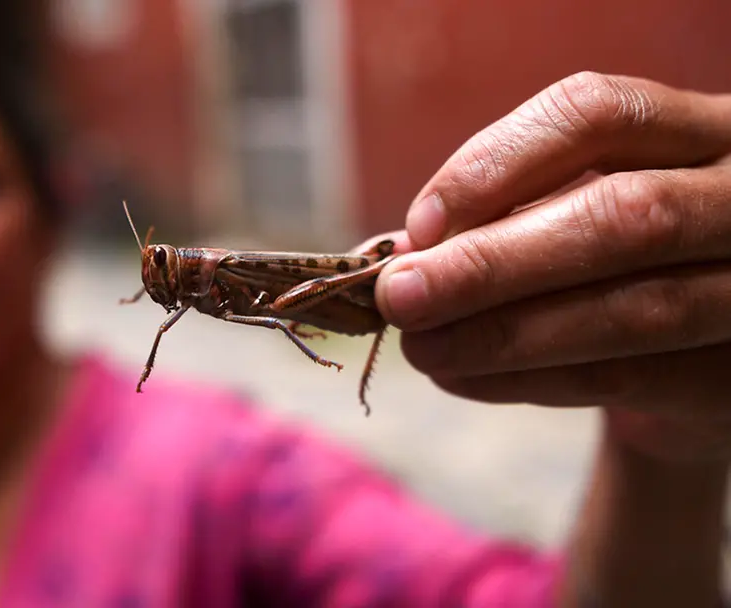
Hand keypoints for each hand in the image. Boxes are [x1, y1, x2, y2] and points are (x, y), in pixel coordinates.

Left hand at [370, 71, 730, 462]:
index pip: (597, 116)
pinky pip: (630, 380)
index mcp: (697, 132)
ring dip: (505, 335)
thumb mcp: (567, 222)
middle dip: (493, 262)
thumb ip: (498, 224)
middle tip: (401, 297)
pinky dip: (530, 382)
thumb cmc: (613, 270)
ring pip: (635, 311)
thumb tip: (393, 254)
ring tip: (424, 349)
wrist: (697, 360)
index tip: (418, 227)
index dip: (494, 166)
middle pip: (625, 216)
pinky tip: (465, 378)